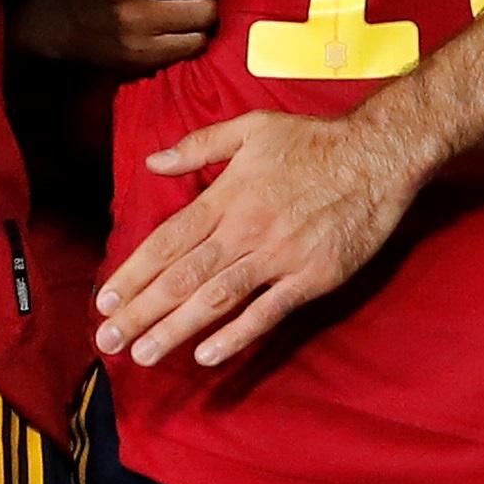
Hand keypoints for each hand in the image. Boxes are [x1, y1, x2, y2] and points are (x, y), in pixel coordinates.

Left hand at [97, 106, 420, 368]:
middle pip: (182, 278)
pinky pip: (267, 312)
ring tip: (143, 354)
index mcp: (227, 197)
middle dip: (141, 312)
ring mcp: (278, 257)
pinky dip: (235, 335)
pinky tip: (206, 356)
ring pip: (216, 299)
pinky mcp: (312, 278)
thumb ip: (199, 146)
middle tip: (109, 342)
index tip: (105, 301)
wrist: (379, 156)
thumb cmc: (315, 141)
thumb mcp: (252, 128)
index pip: (167, 242)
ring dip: (175, 330)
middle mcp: (245, 230)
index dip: (133, 274)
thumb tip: (153, 162)